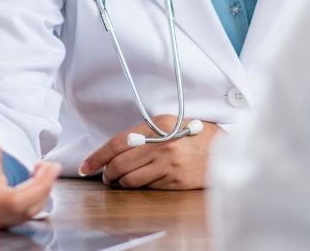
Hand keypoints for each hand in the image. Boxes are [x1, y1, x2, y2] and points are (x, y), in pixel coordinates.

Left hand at [79, 115, 221, 189]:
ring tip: (119, 180)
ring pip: (130, 179)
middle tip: (104, 175)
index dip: (97, 156)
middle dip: (106, 172)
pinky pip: (146, 187)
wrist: (224, 149)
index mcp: (158, 125)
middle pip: (120, 163)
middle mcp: (162, 144)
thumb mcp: (171, 123)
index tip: (85, 166)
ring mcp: (169, 164)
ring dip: (119, 182)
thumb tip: (118, 147)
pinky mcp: (175, 181)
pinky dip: (138, 186)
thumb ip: (145, 132)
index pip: (118, 142)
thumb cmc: (196, 135)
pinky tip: (139, 183)